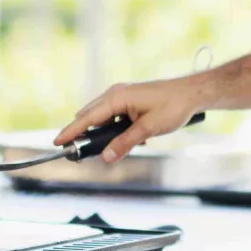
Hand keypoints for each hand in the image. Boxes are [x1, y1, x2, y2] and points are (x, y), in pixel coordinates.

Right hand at [52, 76, 210, 161]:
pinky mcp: (130, 100)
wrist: (192, 93)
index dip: (71, 131)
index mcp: (117, 97)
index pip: (87, 117)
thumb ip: (125, 143)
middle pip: (90, 116)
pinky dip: (115, 128)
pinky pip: (114, 116)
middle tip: (79, 154)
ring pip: (102, 117)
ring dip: (103, 133)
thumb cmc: (173, 106)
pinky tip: (130, 139)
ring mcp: (123, 96)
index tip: (57, 142)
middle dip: (83, 135)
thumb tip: (105, 157)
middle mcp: (116, 94)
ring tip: (110, 149)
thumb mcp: (148, 128)